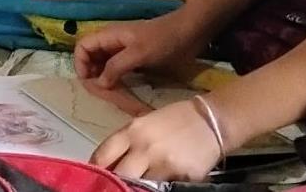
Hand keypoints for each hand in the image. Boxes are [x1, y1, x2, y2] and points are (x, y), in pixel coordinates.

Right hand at [75, 13, 204, 89]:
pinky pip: (119, 72)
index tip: (90, 81)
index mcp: (108, 36)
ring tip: (115, 97)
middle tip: (106, 95)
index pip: (82, 48)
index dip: (80, 64)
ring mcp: (124, 52)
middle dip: (94, 78)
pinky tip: (125, 94)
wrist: (191, 32)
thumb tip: (99, 83)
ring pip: (105, 68)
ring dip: (106, 82)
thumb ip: (116, 67)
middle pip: (92, 61)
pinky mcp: (135, 60)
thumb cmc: (164, 40)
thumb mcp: (138, 53)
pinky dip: (118, 82)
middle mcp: (112, 44)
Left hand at [91, 98, 223, 180]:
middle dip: (114, 183)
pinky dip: (160, 188)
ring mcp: (163, 164)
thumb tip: (109, 164)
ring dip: (138, 187)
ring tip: (139, 184)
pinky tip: (160, 183)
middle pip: (119, 175)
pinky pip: (164, 188)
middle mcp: (144, 148)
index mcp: (132, 131)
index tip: (94, 177)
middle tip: (114, 186)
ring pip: (140, 186)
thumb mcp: (145, 123)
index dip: (96, 169)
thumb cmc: (175, 120)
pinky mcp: (182, 177)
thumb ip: (127, 143)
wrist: (211, 120)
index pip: (103, 155)